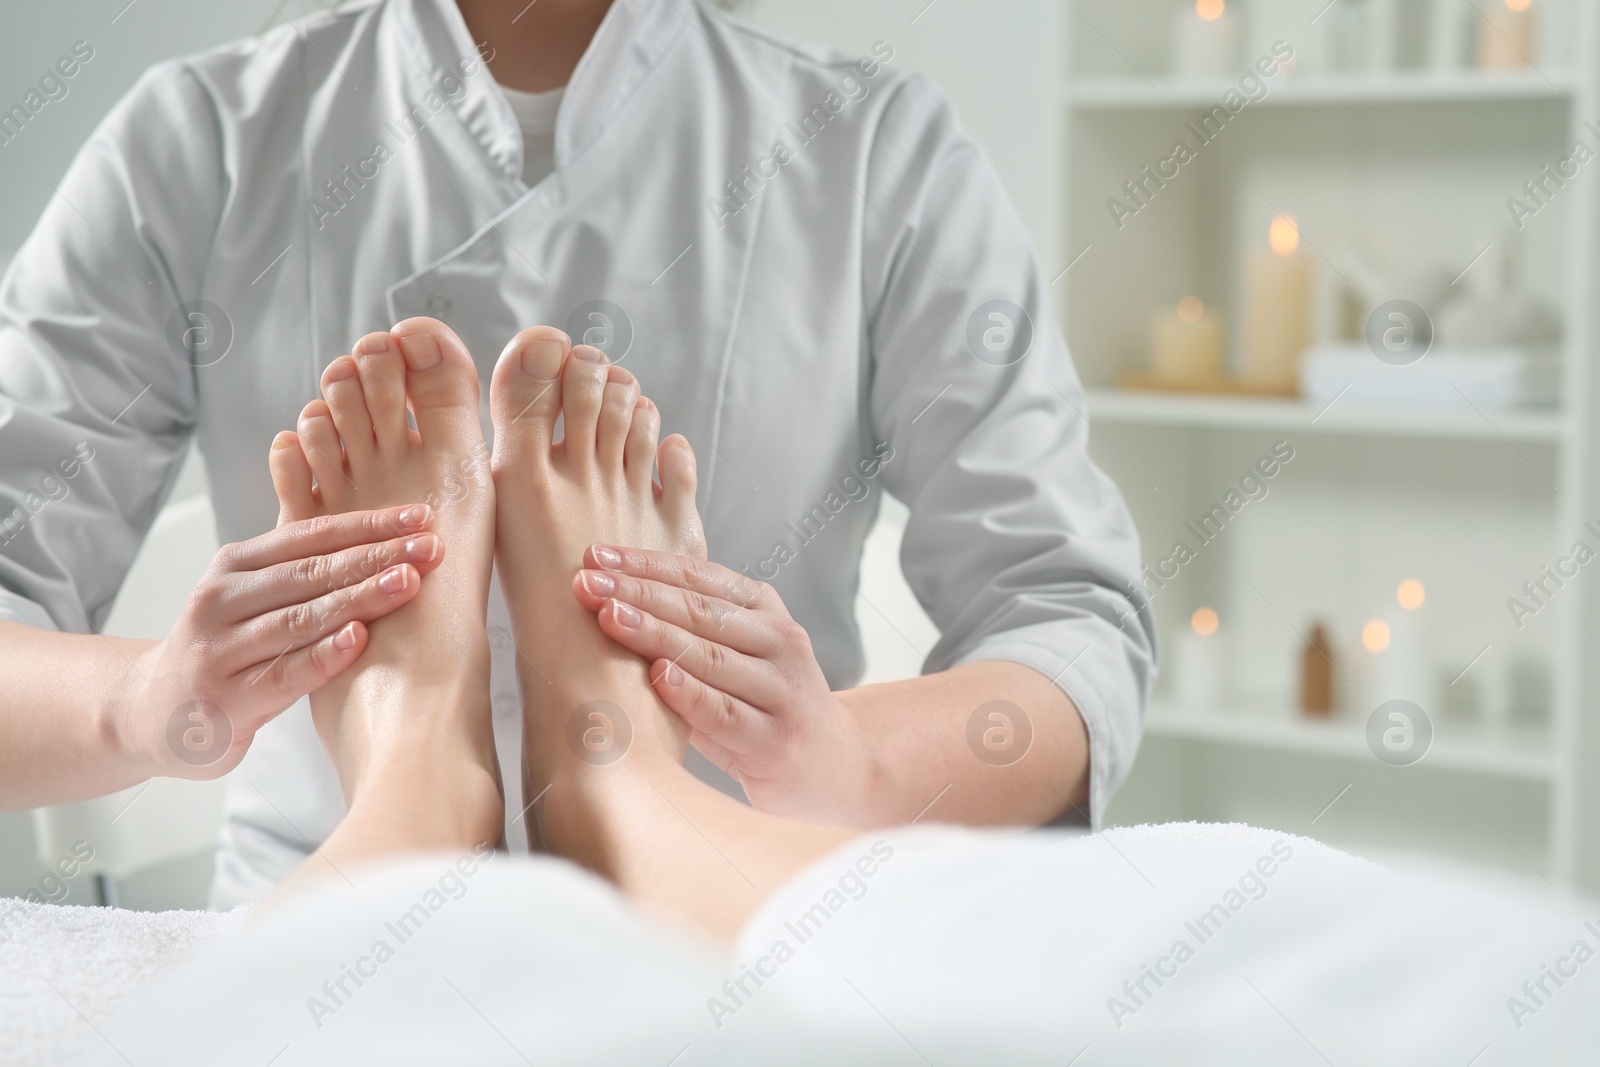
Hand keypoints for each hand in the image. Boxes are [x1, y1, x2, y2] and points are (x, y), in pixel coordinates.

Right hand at [115, 503, 445, 778]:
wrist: (153, 713)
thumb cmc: (224, 647)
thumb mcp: (250, 594)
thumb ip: (299, 562)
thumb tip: (374, 523)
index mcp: (235, 565)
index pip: (311, 535)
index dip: (369, 524)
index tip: (422, 517)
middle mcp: (222, 599)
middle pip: (311, 571)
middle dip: (377, 555)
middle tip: (431, 547)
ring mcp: (220, 650)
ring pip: (300, 617)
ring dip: (359, 597)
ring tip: (408, 582)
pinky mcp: (227, 699)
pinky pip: (284, 673)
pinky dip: (324, 655)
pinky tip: (360, 639)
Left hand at [570, 545, 876, 823]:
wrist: (835, 766)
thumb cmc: (765, 708)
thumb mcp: (739, 656)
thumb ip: (691, 631)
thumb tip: (604, 603)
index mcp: (764, 611)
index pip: (699, 577)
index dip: (646, 564)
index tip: (595, 556)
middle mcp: (780, 641)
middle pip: (700, 610)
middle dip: (638, 592)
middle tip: (586, 581)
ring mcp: (782, 689)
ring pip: (710, 655)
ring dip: (654, 633)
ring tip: (609, 616)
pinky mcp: (776, 739)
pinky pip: (725, 712)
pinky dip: (689, 693)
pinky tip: (657, 676)